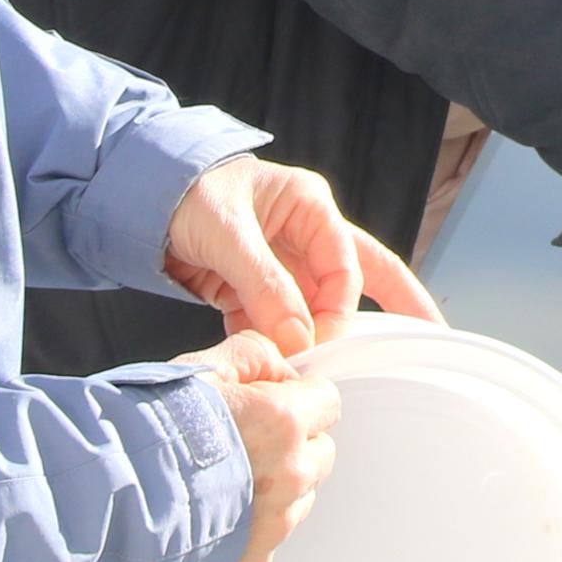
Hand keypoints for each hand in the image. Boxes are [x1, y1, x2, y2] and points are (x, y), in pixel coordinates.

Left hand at [163, 154, 441, 356]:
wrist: (133, 198)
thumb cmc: (182, 192)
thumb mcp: (227, 234)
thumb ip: (265, 287)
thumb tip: (300, 338)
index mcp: (309, 206)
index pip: (344, 266)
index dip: (336, 310)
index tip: (317, 343)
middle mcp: (304, 233)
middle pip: (360, 278)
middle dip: (397, 307)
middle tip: (428, 338)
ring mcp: (281, 262)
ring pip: (316, 307)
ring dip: (314, 338)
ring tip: (321, 369)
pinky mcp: (254, 288)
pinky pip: (276, 322)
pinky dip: (273, 343)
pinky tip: (272, 362)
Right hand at [172, 330, 341, 561]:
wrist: (112, 494)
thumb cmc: (150, 431)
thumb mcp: (202, 369)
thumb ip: (252, 355)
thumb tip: (278, 366)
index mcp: (285, 419)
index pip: (328, 401)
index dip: (298, 397)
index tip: (271, 402)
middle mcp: (290, 472)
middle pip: (320, 450)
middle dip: (294, 441)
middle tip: (246, 439)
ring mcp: (276, 519)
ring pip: (302, 493)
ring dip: (279, 483)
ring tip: (228, 475)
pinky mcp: (255, 554)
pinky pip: (274, 531)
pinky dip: (256, 521)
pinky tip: (220, 506)